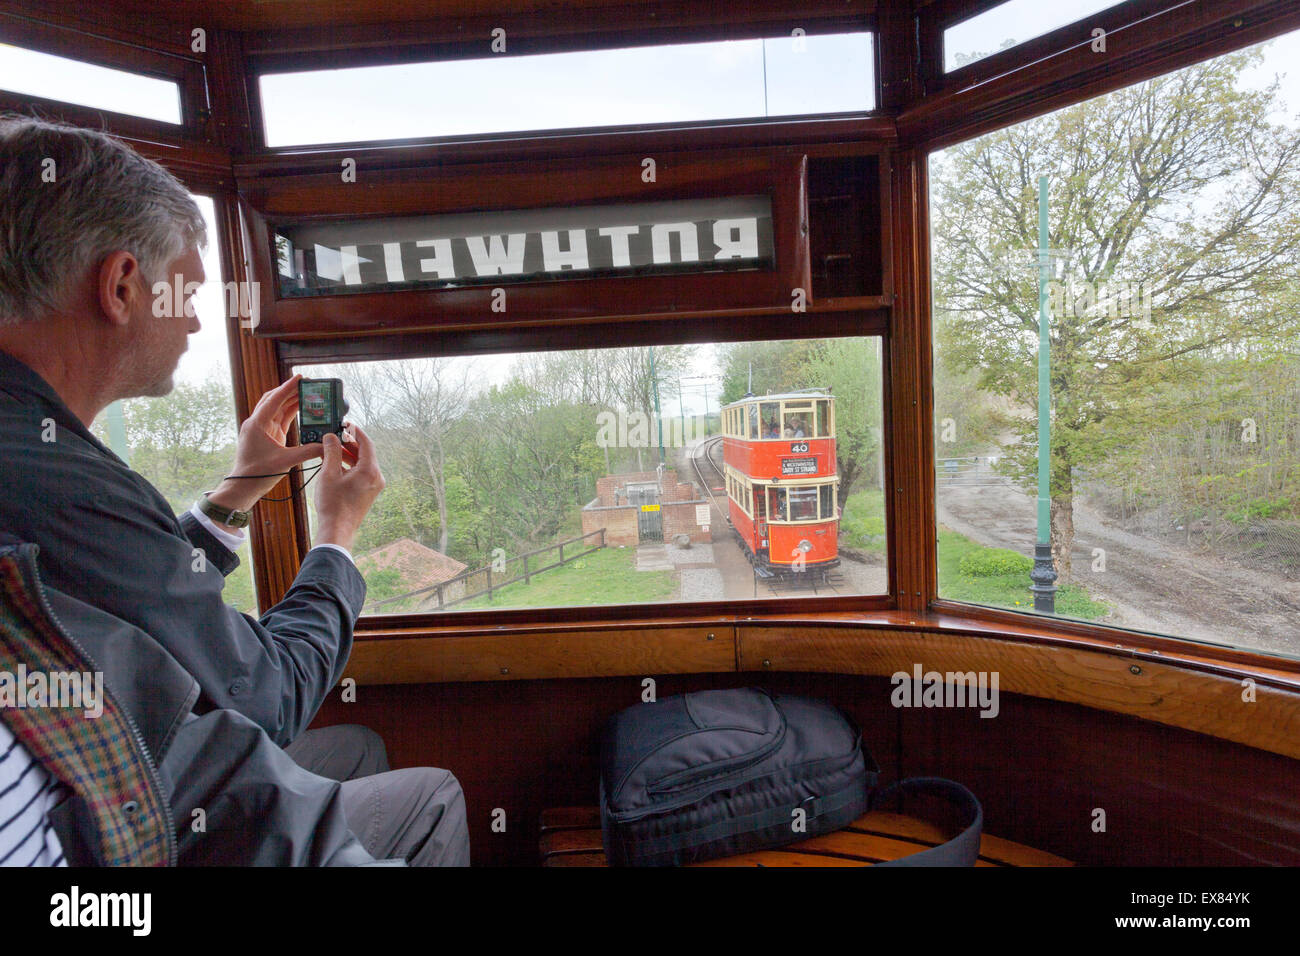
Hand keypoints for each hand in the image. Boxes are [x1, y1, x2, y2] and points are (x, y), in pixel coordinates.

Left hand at [207, 374, 323, 512]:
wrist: (243, 486)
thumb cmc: (258, 474)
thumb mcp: (285, 461)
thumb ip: (308, 452)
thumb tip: (327, 446)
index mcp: (257, 424)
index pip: (274, 400)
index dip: (288, 387)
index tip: (300, 377)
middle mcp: (257, 422)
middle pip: (274, 399)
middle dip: (290, 389)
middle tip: (307, 383)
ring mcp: (261, 428)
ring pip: (276, 407)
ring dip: (291, 399)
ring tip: (307, 392)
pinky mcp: (267, 434)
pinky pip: (279, 417)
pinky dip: (290, 411)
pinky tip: (301, 407)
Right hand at [314, 424, 384, 551]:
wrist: (337, 530)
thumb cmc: (333, 504)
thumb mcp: (329, 473)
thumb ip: (331, 451)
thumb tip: (331, 437)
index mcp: (370, 470)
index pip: (366, 443)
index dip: (356, 432)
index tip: (346, 424)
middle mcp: (377, 477)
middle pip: (365, 452)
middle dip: (350, 443)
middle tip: (336, 436)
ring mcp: (374, 486)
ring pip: (363, 463)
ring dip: (349, 455)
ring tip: (332, 449)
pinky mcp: (369, 492)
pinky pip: (362, 473)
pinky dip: (351, 466)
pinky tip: (336, 464)